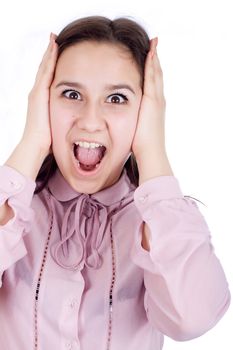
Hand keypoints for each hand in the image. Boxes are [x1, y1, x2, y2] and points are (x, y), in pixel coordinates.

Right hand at [21, 33, 57, 155]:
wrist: (36, 144)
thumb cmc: (47, 138)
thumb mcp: (58, 123)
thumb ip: (63, 116)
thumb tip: (76, 119)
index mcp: (42, 99)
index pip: (47, 77)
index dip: (51, 64)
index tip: (58, 52)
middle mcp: (37, 93)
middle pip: (44, 69)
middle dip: (49, 54)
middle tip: (54, 39)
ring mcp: (36, 92)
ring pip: (44, 67)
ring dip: (49, 53)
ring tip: (54, 38)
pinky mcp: (39, 93)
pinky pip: (46, 72)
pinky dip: (50, 59)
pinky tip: (54, 48)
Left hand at [132, 37, 172, 183]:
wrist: (150, 151)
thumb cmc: (142, 145)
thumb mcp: (138, 128)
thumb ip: (134, 120)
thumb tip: (125, 120)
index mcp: (155, 107)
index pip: (153, 84)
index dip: (153, 70)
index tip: (150, 57)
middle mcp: (159, 100)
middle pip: (157, 75)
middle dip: (155, 60)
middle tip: (154, 44)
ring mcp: (157, 99)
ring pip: (156, 73)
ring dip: (155, 58)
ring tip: (153, 43)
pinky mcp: (153, 100)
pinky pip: (152, 77)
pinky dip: (152, 64)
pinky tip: (150, 53)